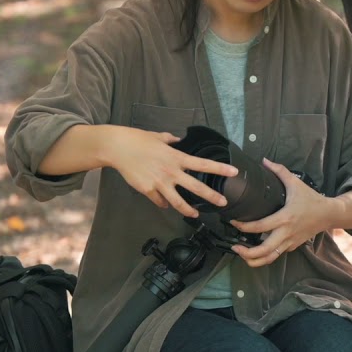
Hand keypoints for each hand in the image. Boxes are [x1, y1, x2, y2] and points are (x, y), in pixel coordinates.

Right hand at [106, 128, 238, 217]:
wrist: (118, 148)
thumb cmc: (137, 140)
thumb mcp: (157, 136)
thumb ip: (169, 139)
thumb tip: (176, 139)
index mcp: (176, 157)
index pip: (203, 164)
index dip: (220, 169)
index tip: (233, 172)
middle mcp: (171, 171)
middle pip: (196, 187)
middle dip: (212, 196)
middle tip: (223, 203)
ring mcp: (160, 183)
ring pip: (178, 202)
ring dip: (188, 209)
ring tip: (194, 214)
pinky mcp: (148, 190)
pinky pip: (159, 201)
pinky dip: (163, 203)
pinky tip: (164, 204)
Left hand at [229, 159, 328, 266]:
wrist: (328, 214)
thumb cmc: (311, 199)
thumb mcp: (295, 183)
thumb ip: (279, 171)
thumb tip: (265, 161)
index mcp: (285, 218)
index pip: (260, 226)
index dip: (244, 227)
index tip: (234, 222)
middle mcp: (286, 233)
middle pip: (264, 251)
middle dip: (247, 253)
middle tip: (234, 247)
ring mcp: (290, 242)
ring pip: (270, 258)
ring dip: (254, 260)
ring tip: (243, 254)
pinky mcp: (293, 246)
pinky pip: (277, 254)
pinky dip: (265, 255)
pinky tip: (256, 250)